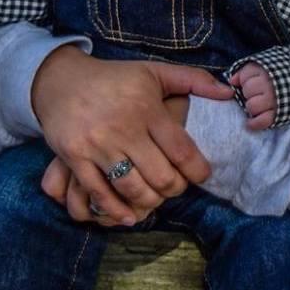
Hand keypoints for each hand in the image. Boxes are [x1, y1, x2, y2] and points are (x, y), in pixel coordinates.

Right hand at [30, 46, 233, 226]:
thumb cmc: (115, 78)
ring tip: (156, 199)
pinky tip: (129, 216)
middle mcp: (123, 129)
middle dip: (175, 189)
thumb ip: (193, 80)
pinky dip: (116, 210)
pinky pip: (99, 193)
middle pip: (160, 175)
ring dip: (150, 202)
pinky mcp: (75, 158)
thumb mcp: (154, 72)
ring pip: (132, 188)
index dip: (197, 171)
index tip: (202, 176)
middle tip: (178, 188)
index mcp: (146, 109)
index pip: (181, 150)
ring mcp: (97, 145)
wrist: (60, 80)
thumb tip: (228, 92)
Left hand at [234, 63, 277, 130]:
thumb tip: (232, 81)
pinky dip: (254, 124)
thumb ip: (246, 71)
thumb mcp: (265, 66)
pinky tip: (250, 123)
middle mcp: (270, 84)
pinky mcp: (279, 114)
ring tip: (259, 105)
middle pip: (247, 91)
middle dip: (248, 94)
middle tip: (258, 94)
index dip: (244, 81)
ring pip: (251, 106)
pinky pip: (262, 121)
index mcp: (266, 71)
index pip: (244, 77)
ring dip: (252, 107)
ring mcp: (275, 100)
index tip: (252, 82)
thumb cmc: (283, 75)